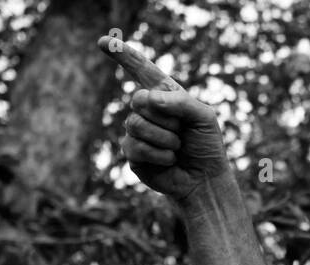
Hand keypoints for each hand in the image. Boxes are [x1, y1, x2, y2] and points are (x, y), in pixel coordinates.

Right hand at [97, 35, 229, 202]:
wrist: (205, 179)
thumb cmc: (206, 145)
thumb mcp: (204, 117)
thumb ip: (181, 101)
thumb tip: (148, 100)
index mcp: (164, 95)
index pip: (141, 69)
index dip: (123, 55)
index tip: (103, 41)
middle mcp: (147, 110)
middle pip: (139, 100)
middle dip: (166, 118)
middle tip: (181, 131)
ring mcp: (137, 131)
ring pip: (136, 124)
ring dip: (165, 139)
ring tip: (177, 148)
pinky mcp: (132, 153)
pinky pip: (136, 147)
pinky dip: (160, 155)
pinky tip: (170, 160)